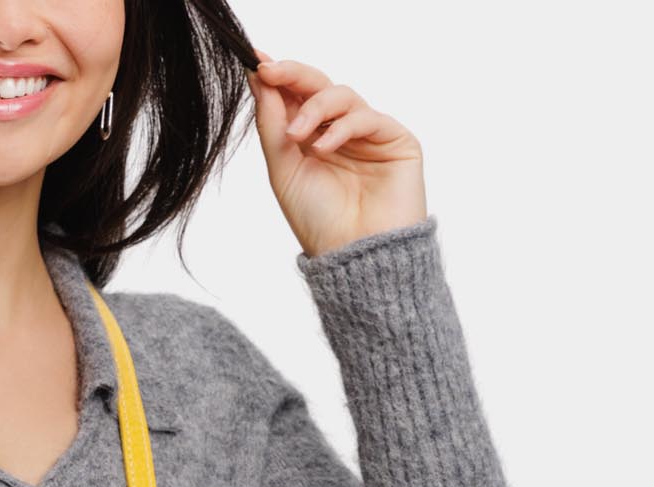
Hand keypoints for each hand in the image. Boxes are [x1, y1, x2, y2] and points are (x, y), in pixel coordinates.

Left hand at [245, 47, 427, 258]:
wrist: (353, 257)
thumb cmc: (319, 222)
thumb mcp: (283, 170)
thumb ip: (273, 125)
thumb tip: (259, 78)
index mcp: (312, 139)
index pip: (296, 96)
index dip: (278, 77)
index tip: (256, 61)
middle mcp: (340, 132)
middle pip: (319, 86)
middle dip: (294, 75)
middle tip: (271, 70)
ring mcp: (368, 134)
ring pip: (342, 95)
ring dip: (314, 108)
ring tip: (296, 136)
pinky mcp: (396, 140)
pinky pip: (367, 117)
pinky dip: (341, 128)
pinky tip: (322, 147)